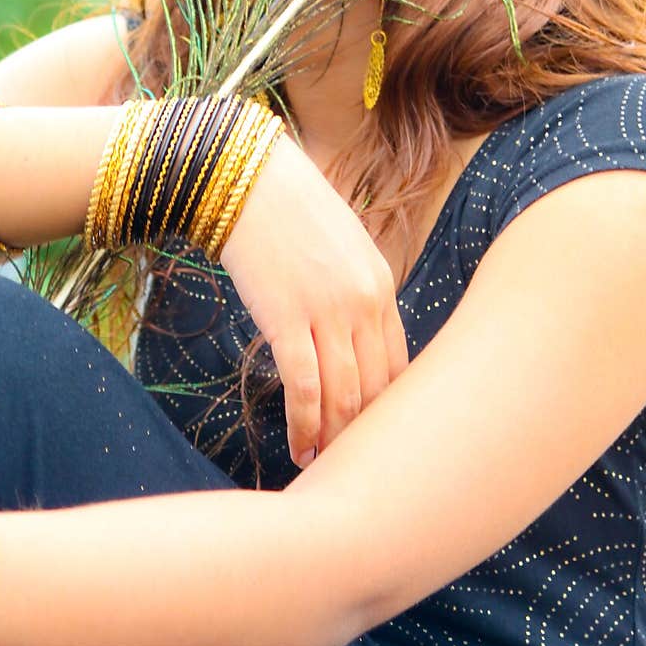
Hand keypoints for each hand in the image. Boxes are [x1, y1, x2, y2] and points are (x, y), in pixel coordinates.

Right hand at [218, 132, 408, 467]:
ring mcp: (328, 311)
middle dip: (364, 431)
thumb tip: (349, 337)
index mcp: (382, 285)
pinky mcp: (287, 318)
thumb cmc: (289, 211)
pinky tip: (299, 446)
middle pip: (375, 386)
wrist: (247, 180)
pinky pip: (304, 385)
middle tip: (351, 465)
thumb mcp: (340, 247)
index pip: (397, 363)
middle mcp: (364, 302)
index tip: (373, 435)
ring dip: (334, 436)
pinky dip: (305, 422)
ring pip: (343, 394)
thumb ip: (353, 291)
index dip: (386, 407)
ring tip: (323, 465)